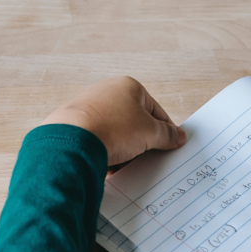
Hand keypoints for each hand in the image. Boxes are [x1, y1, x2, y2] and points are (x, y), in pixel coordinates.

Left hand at [42, 77, 186, 165]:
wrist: (73, 141)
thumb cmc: (113, 129)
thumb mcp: (150, 133)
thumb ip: (167, 134)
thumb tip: (178, 136)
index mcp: (128, 86)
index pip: (156, 110)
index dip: (165, 130)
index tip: (170, 146)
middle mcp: (107, 92)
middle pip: (135, 122)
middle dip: (143, 142)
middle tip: (148, 158)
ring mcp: (89, 108)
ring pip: (117, 134)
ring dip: (124, 150)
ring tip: (125, 164)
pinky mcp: (75, 125)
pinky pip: (99, 141)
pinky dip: (106, 153)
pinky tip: (108, 165)